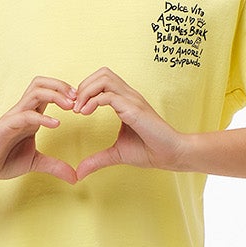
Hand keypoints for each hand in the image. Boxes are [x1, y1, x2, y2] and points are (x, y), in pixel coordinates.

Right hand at [0, 76, 79, 182]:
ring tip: (70, 106)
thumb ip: (55, 166)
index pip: (48, 91)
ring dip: (55, 95)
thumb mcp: (35, 163)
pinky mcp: (6, 126)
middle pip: (41, 83)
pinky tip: (56, 125)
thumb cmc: (3, 160)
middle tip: (77, 99)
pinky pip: (26, 114)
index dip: (66, 92)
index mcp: (31, 115)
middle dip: (61, 86)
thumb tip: (75, 178)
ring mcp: (14, 116)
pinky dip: (42, 117)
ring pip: (35, 92)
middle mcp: (23, 111)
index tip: (82, 103)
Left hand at [72, 67, 190, 179]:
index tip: (76, 109)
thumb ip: (96, 160)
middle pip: (102, 73)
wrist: (170, 155)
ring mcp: (132, 100)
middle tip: (75, 106)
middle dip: (84, 86)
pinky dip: (93, 101)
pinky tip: (86, 113)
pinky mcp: (134, 109)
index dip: (85, 90)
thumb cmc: (149, 151)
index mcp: (126, 101)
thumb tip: (79, 173)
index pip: (102, 80)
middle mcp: (129, 96)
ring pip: (104, 78)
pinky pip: (109, 96)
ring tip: (79, 109)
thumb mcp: (116, 154)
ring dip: (87, 91)